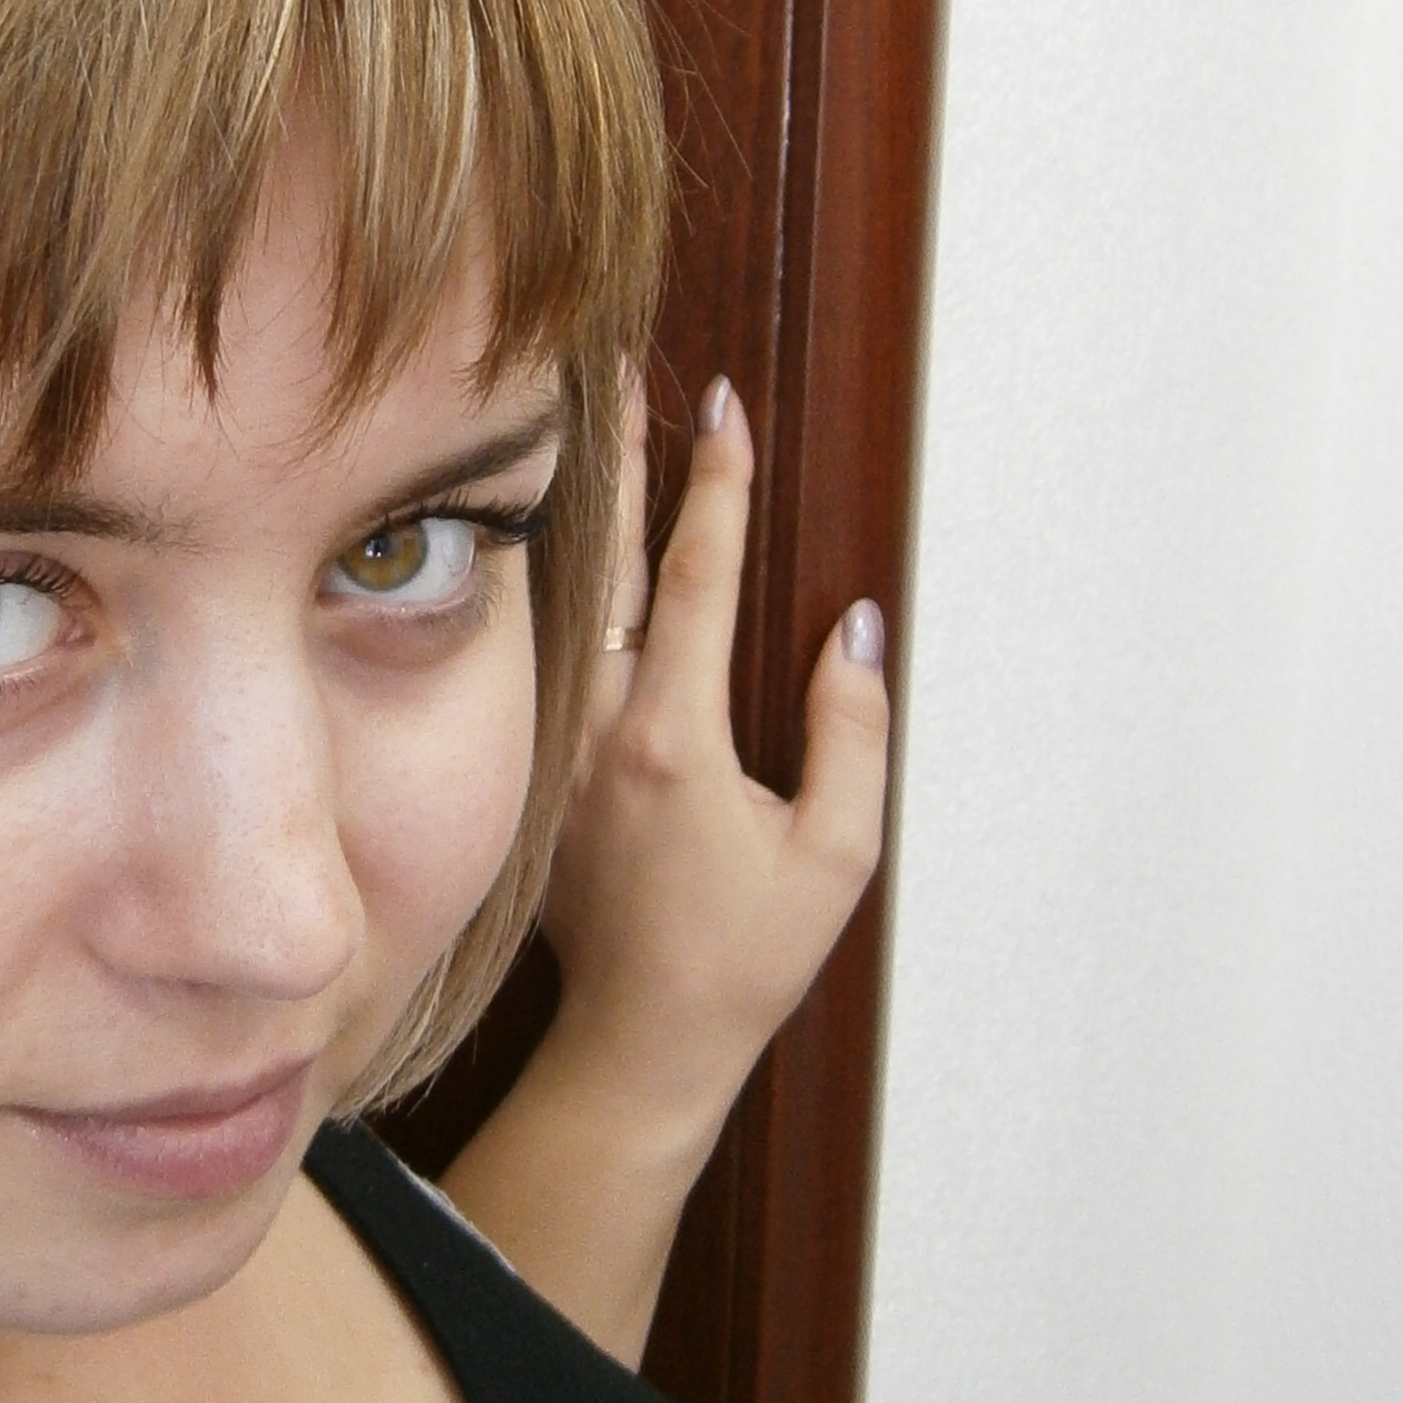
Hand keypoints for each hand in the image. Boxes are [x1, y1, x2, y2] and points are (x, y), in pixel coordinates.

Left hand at [540, 373, 890, 1173]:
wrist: (642, 1037)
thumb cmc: (745, 955)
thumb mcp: (836, 854)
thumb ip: (854, 735)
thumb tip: (856, 631)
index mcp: (676, 740)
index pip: (697, 580)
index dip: (715, 487)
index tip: (725, 407)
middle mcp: (604, 729)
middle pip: (602, 562)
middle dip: (615, 457)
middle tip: (616, 365)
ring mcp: (561, 748)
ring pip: (565, 600)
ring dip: (580, 512)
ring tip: (585, 425)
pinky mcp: (545, 769)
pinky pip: (553, 654)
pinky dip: (560, 586)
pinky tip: (564, 542)